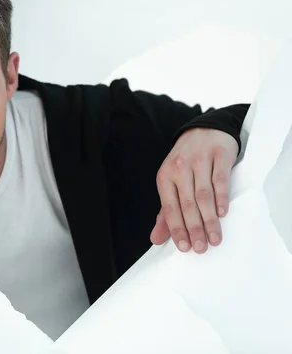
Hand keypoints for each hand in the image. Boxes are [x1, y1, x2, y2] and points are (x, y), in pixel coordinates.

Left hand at [150, 128, 238, 253]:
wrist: (204, 130)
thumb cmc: (186, 163)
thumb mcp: (172, 183)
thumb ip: (166, 213)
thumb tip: (156, 239)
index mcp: (164, 177)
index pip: (170, 208)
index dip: (176, 228)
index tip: (184, 247)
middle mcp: (179, 168)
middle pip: (187, 204)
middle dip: (194, 228)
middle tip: (201, 248)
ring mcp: (199, 160)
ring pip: (203, 195)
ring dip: (210, 219)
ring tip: (215, 238)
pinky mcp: (219, 155)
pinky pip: (220, 180)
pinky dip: (221, 198)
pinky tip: (222, 213)